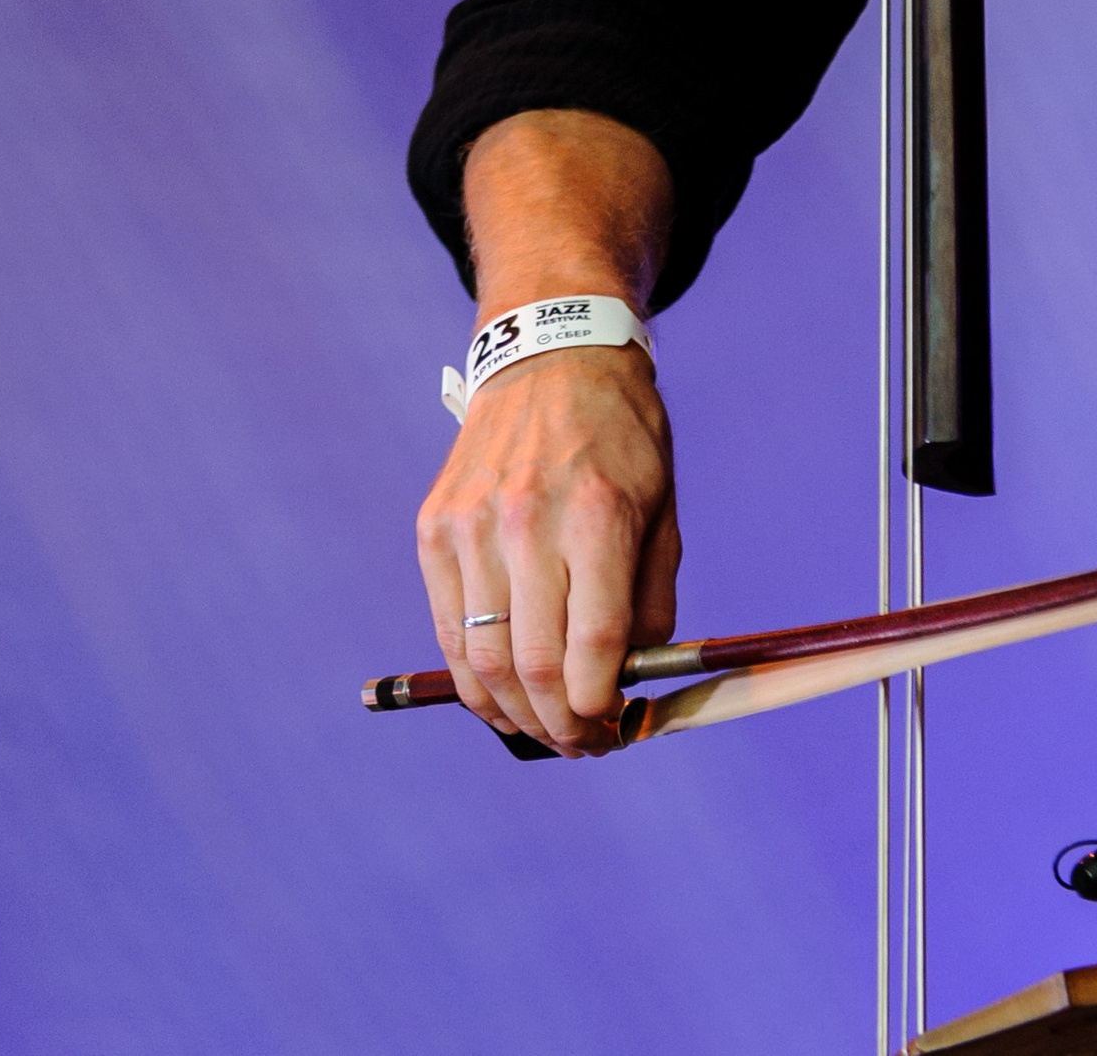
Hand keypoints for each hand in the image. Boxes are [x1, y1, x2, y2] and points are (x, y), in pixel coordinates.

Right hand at [415, 344, 678, 755]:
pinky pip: (448, 627)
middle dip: (561, 727)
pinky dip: (470, 677)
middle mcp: (527, 519)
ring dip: (514, 715)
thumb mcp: (661, 510)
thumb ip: (649, 605)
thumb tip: (631, 690)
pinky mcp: (435, 526)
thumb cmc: (620, 437)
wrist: (550, 353)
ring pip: (483, 660)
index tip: (615, 730)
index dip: (604, 709)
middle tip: (581, 744)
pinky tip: (498, 694)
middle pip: (534, 666)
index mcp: (597, 515)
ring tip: (542, 727)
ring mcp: (471, 523)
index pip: (594, 648)